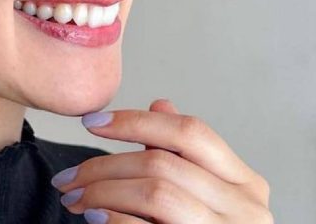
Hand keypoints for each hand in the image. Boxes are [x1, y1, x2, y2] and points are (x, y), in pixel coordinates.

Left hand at [51, 98, 272, 223]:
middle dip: (104, 165)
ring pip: (155, 193)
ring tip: (74, 199)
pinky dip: (116, 219)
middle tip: (68, 177)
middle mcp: (248, 212)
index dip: (136, 120)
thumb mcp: (202, 195)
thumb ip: (182, 155)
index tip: (89, 122)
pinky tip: (94, 217)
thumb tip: (160, 104)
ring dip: (103, 191)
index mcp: (246, 184)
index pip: (191, 131)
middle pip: (162, 163)